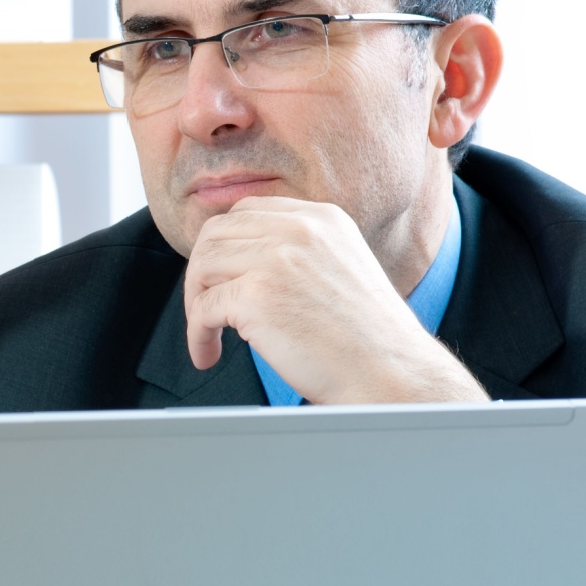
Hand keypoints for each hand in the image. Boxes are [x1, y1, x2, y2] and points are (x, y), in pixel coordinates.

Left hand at [184, 196, 486, 404]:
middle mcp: (299, 229)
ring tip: (208, 335)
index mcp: (321, 217)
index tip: (218, 279)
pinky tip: (209, 354)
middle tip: (205, 310)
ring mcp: (276, 259)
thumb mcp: (339, 267)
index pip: (246, 212)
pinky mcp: (257, 296)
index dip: (223, 246)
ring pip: (202, 267)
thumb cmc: (366, 337)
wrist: (390, 373)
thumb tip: (237, 259)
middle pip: (215, 234)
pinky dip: (197, 335)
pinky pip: (203, 309)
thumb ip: (297, 252)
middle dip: (200, 273)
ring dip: (195, 305)